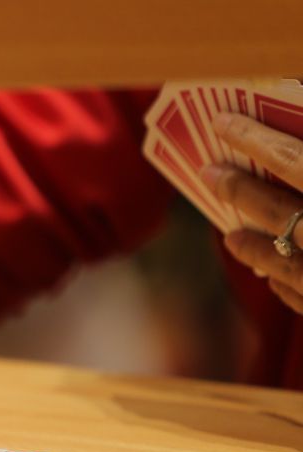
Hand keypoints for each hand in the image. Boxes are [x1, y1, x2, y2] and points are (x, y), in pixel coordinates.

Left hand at [201, 112, 302, 313]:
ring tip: (231, 237)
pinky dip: (286, 283)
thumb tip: (292, 117)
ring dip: (254, 248)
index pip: (293, 160)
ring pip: (284, 260)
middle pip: (279, 210)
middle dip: (240, 190)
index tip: (222, 123)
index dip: (255, 138)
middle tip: (209, 173)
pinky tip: (274, 277)